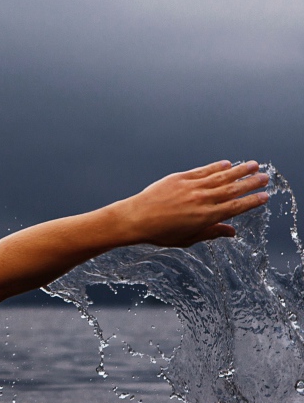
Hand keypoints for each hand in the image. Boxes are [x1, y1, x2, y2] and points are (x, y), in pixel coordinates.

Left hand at [122, 160, 269, 247]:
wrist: (137, 218)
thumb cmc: (161, 233)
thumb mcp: (187, 238)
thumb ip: (211, 233)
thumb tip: (232, 232)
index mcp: (205, 218)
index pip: (235, 208)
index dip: (251, 202)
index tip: (265, 196)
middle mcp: (201, 200)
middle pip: (232, 189)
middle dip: (251, 183)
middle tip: (266, 177)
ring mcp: (192, 187)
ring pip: (221, 176)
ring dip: (239, 170)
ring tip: (254, 164)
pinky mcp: (181, 178)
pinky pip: (204, 170)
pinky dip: (217, 166)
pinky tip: (228, 164)